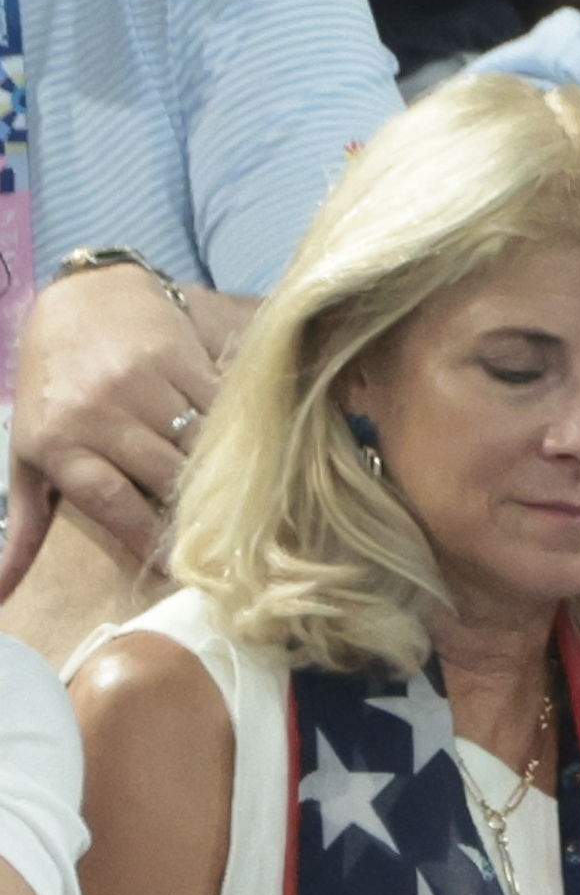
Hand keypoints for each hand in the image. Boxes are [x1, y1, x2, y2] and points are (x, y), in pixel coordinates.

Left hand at [0, 266, 218, 599]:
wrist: (83, 302)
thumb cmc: (55, 391)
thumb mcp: (29, 454)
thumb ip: (25, 524)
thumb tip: (2, 592)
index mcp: (56, 442)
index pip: (115, 505)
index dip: (151, 541)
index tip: (178, 570)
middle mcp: (95, 410)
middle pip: (165, 481)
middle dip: (194, 514)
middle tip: (220, 542)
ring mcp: (139, 382)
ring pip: (199, 451)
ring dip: (222, 479)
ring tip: (236, 503)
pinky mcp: (178, 359)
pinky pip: (220, 414)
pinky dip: (234, 438)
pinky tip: (240, 454)